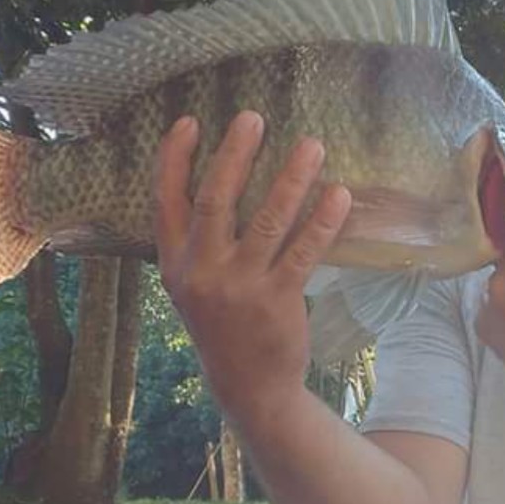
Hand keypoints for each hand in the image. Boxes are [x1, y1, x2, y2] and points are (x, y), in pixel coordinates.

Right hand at [154, 111, 351, 416]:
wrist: (248, 386)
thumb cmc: (224, 324)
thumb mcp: (193, 286)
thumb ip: (198, 243)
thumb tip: (223, 180)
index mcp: (174, 264)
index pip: (165, 202)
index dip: (173, 160)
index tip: (190, 122)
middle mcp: (201, 272)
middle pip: (215, 201)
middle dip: (234, 155)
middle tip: (253, 118)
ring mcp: (239, 287)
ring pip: (267, 220)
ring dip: (291, 178)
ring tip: (312, 145)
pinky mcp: (277, 300)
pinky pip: (304, 251)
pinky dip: (323, 220)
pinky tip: (339, 195)